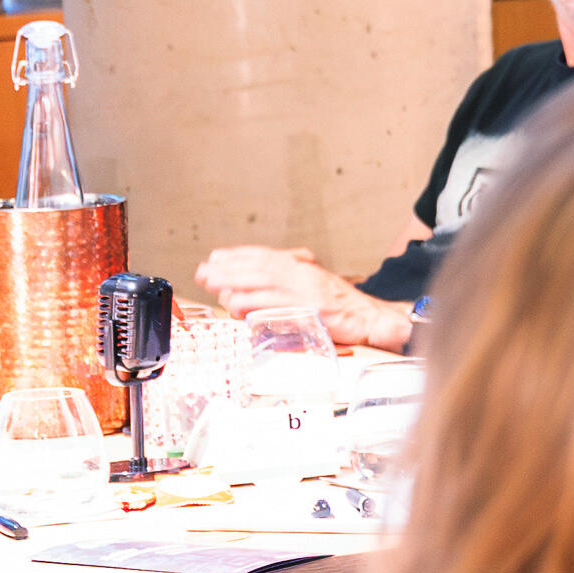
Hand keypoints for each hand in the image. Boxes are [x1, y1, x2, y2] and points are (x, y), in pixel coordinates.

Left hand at [201, 247, 350, 329]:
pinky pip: (277, 304)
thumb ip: (289, 281)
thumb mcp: (313, 284)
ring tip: (212, 285)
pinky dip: (256, 304)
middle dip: (228, 268)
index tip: (214, 258)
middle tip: (203, 272)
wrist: (370, 317)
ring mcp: (306, 290)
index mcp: (302, 265)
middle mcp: (302, 273)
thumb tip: (257, 286)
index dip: (237, 255)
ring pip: (264, 282)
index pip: (264, 255)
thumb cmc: (340, 305)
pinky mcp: (310, 309)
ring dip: (236, 283)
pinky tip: (238, 305)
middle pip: (259, 266)